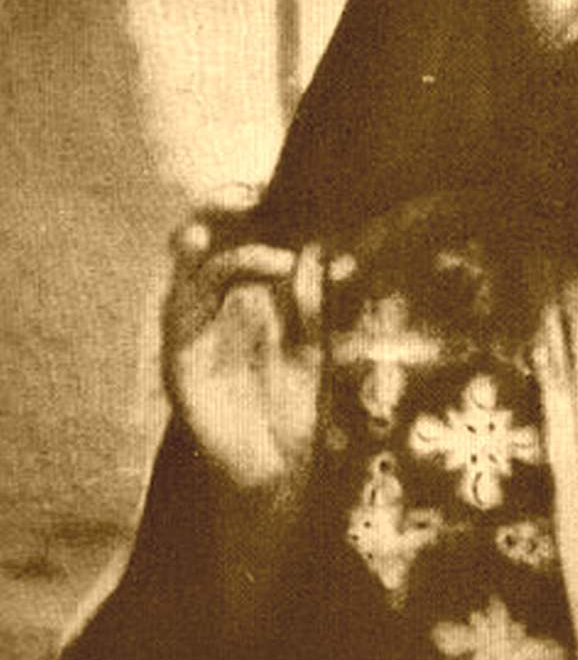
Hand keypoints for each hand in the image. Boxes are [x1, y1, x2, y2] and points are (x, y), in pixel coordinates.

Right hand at [162, 201, 324, 488]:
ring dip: (220, 251)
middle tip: (246, 192)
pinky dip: (204, 287)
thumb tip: (314, 248)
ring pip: (186, 274)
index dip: (244, 213)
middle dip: (216, 211)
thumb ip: (310, 301)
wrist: (277, 474)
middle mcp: (211, 313)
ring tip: (246, 234)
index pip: (234, 241)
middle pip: (200, 247)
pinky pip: (180, 316)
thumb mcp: (312, 346)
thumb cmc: (292, 410)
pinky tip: (237, 272)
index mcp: (242, 303)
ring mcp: (191, 337)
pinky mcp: (180, 364)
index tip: (267, 186)